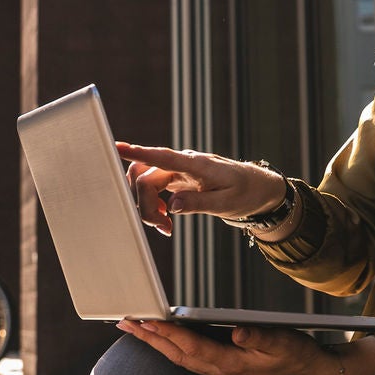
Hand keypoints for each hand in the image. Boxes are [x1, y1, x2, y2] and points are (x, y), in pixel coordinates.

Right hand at [115, 142, 285, 235]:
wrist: (257, 188)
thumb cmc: (246, 193)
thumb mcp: (227, 203)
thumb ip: (199, 204)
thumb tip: (172, 207)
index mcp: (197, 165)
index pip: (163, 156)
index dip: (138, 152)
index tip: (116, 146)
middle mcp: (183, 163)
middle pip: (146, 178)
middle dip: (146, 204)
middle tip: (164, 228)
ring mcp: (178, 170)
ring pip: (146, 183)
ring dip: (148, 205)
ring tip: (166, 225)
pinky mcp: (177, 178)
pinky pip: (154, 188)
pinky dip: (154, 205)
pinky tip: (167, 219)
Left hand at [115, 320, 336, 374]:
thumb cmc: (298, 358)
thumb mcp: (283, 344)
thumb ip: (260, 338)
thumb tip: (238, 332)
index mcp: (230, 364)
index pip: (189, 346)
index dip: (165, 333)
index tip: (144, 320)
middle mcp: (220, 370)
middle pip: (175, 353)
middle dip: (148, 337)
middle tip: (124, 321)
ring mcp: (221, 371)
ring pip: (180, 355)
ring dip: (157, 341)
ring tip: (136, 326)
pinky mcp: (225, 366)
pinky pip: (190, 355)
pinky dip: (173, 344)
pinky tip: (166, 335)